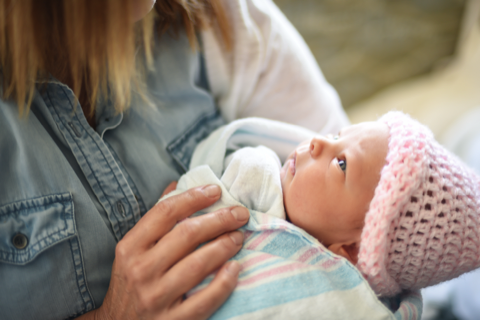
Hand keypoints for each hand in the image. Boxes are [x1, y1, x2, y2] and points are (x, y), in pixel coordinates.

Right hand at [85, 184, 248, 319]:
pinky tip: (235, 268)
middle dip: (219, 219)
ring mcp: (156, 297)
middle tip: (240, 213)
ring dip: (225, 246)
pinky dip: (224, 282)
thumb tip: (176, 185)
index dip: (193, 197)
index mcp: (130, 248)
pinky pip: (205, 300)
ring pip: (198, 264)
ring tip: (239, 237)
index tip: (216, 190)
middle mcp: (141, 270)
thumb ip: (155, 219)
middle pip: (186, 234)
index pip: (164, 212)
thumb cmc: (131, 283)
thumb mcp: (133, 250)